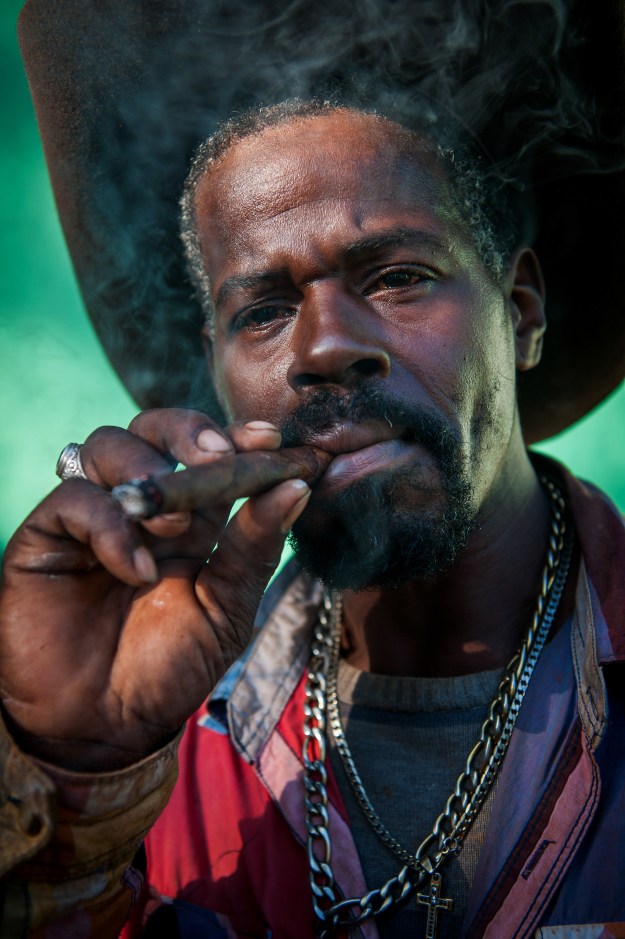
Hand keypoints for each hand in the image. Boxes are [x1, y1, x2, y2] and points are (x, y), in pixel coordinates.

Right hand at [0, 410, 321, 770]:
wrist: (105, 728)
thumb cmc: (170, 668)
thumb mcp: (227, 608)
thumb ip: (255, 546)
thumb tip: (295, 488)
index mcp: (191, 518)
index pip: (208, 454)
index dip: (236, 436)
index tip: (269, 438)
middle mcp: (142, 508)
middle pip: (154, 428)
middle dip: (188, 431)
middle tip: (216, 456)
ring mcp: (93, 517)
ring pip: (109, 444)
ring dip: (150, 471)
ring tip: (178, 526)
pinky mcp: (47, 536)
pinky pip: (75, 498)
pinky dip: (111, 524)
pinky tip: (136, 568)